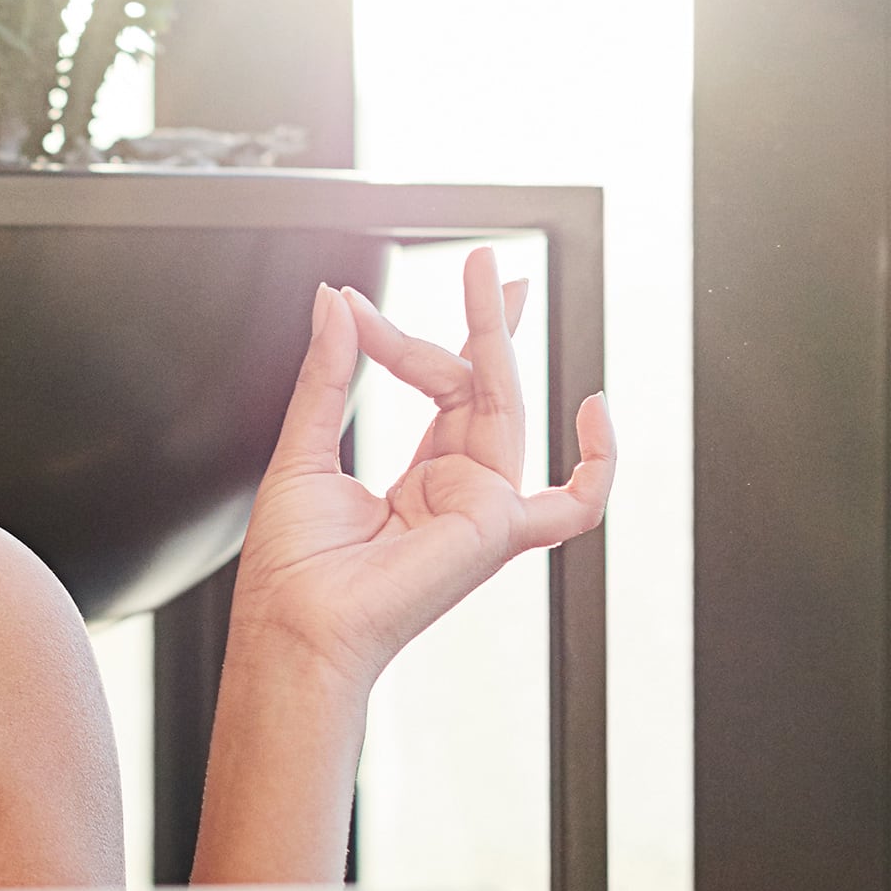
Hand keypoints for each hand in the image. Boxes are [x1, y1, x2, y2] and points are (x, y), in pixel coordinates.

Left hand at [228, 246, 613, 687]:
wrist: (290, 628)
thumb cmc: (291, 570)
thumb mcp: (304, 448)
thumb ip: (330, 373)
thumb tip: (337, 301)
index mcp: (419, 483)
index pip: (444, 391)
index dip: (415, 340)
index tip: (361, 306)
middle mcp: (458, 495)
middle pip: (482, 388)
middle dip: (485, 321)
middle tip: (482, 261)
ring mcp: (482, 510)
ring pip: (505, 406)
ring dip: (494, 339)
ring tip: (485, 280)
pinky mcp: (496, 529)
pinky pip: (577, 504)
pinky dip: (600, 462)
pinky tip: (594, 406)